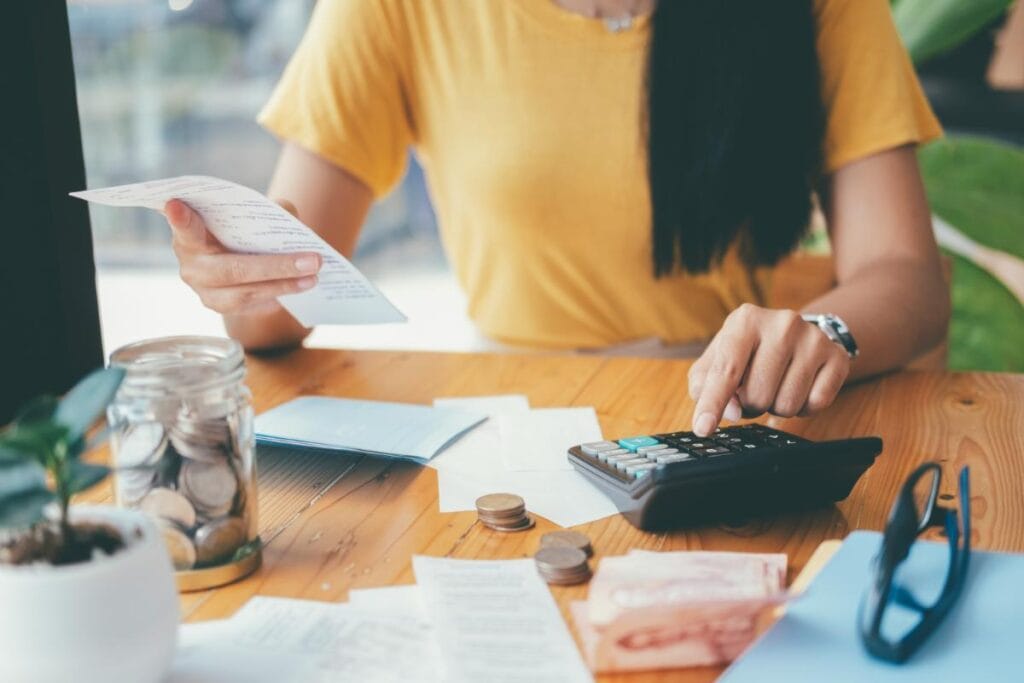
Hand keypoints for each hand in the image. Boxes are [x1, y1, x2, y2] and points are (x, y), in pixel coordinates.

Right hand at [165, 199, 321, 316]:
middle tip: (313, 260)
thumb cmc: (240, 230)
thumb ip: (266, 210)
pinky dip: (278, 294)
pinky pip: (252, 306)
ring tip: (313, 276)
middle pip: (231, 269)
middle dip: (275, 267)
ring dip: (283, 285)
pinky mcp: (221, 307)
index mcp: (189, 235)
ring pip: (245, 293)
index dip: (180, 219)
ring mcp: (204, 291)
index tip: (176, 204)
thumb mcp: (250, 216)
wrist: (237, 256)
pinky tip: (301, 286)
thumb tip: (289, 217)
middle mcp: (191, 266)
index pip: (184, 226)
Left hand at [688, 304, 851, 435]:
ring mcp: (813, 339)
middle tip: (755, 387)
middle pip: (757, 395)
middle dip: (751, 404)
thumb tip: (730, 412)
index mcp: (745, 320)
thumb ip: (706, 386)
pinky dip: (803, 407)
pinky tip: (799, 387)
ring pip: (786, 404)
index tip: (703, 428)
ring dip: (776, 407)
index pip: (726, 371)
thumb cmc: (747, 351)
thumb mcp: (716, 359)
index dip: (713, 403)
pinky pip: (816, 404)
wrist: (797, 333)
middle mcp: (782, 324)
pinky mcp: (838, 357)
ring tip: (776, 385)